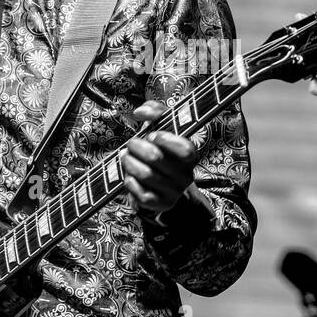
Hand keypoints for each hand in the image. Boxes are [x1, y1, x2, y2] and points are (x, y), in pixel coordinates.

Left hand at [121, 100, 198, 215]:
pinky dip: (130, 182)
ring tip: (125, 157)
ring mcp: (174, 192)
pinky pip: (141, 193)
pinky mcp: (160, 205)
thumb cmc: (161, 151)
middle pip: (156, 158)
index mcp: (191, 156)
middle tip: (131, 143)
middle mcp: (186, 176)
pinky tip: (129, 176)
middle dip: (137, 147)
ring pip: (146, 174)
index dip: (166, 140)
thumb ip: (155, 112)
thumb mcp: (163, 128)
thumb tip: (139, 112)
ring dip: (129, 162)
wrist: (163, 187)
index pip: (186, 149)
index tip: (152, 134)